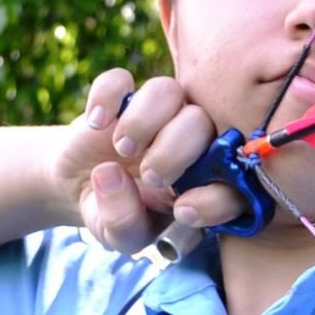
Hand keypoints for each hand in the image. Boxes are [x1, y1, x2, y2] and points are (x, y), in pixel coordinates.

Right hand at [53, 69, 245, 253]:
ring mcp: (156, 114)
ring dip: (145, 119)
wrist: (81, 185)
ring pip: (168, 91)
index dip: (217, 194)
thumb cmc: (115, 211)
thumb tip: (110, 173)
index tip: (182, 210)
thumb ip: (122, 220)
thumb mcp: (119, 234)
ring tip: (122, 148)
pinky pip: (120, 79)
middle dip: (175, 150)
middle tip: (149, 175)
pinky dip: (107, 96)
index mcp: (203, 180)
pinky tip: (96, 122)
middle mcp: (189, 140)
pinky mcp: (123, 97)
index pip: (233, 176)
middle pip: (201, 123)